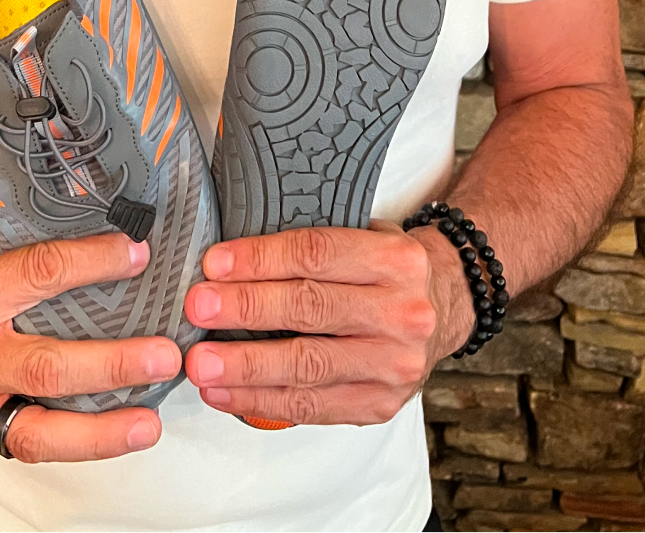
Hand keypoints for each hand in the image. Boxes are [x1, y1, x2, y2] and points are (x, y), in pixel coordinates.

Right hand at [0, 233, 182, 461]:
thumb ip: (25, 263)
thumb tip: (106, 251)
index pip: (36, 274)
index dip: (92, 263)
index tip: (137, 254)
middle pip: (45, 366)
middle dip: (111, 365)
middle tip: (164, 357)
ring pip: (36, 428)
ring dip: (101, 430)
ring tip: (148, 423)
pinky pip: (26, 443)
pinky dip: (74, 443)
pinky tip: (114, 435)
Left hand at [182, 224, 470, 424]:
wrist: (445, 310)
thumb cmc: (387, 275)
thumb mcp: (367, 239)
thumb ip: (313, 250)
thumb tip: (228, 264)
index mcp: (397, 261)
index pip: (318, 255)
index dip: (262, 259)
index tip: (215, 264)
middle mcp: (403, 313)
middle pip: (311, 309)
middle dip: (247, 309)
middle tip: (199, 308)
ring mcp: (394, 364)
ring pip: (308, 365)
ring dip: (247, 365)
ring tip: (202, 362)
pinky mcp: (380, 404)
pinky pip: (311, 406)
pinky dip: (260, 401)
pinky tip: (224, 392)